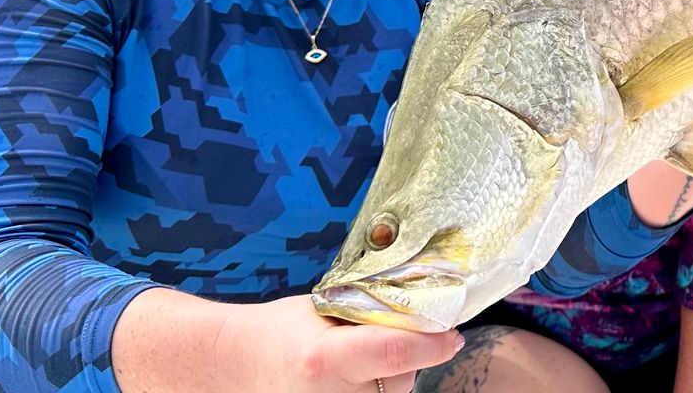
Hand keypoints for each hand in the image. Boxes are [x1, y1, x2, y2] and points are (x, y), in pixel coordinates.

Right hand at [237, 296, 462, 392]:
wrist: (240, 366)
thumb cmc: (284, 330)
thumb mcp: (326, 308)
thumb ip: (375, 310)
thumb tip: (431, 309)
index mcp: (323, 359)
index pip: (395, 351)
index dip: (432, 343)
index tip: (452, 335)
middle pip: (401, 377)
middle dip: (409, 354)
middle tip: (376, 336)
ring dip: (391, 376)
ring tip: (353, 361)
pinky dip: (376, 387)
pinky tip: (351, 379)